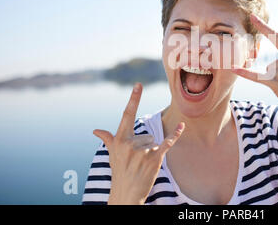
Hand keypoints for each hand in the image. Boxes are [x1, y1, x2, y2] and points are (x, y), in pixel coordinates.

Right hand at [93, 83, 184, 204]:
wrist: (126, 192)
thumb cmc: (119, 170)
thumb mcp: (112, 154)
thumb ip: (107, 139)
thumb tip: (95, 130)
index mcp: (120, 139)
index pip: (127, 115)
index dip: (133, 99)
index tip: (138, 85)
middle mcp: (130, 144)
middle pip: (146, 134)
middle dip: (144, 146)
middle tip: (135, 160)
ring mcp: (142, 151)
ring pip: (154, 141)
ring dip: (151, 151)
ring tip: (142, 164)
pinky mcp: (154, 158)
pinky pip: (167, 143)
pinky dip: (175, 135)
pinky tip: (182, 126)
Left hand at [232, 14, 277, 124]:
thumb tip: (268, 65)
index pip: (277, 36)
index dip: (263, 26)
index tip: (252, 16)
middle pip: (269, 64)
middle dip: (275, 77)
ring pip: (267, 73)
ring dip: (275, 84)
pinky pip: (257, 77)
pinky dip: (245, 74)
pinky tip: (234, 69)